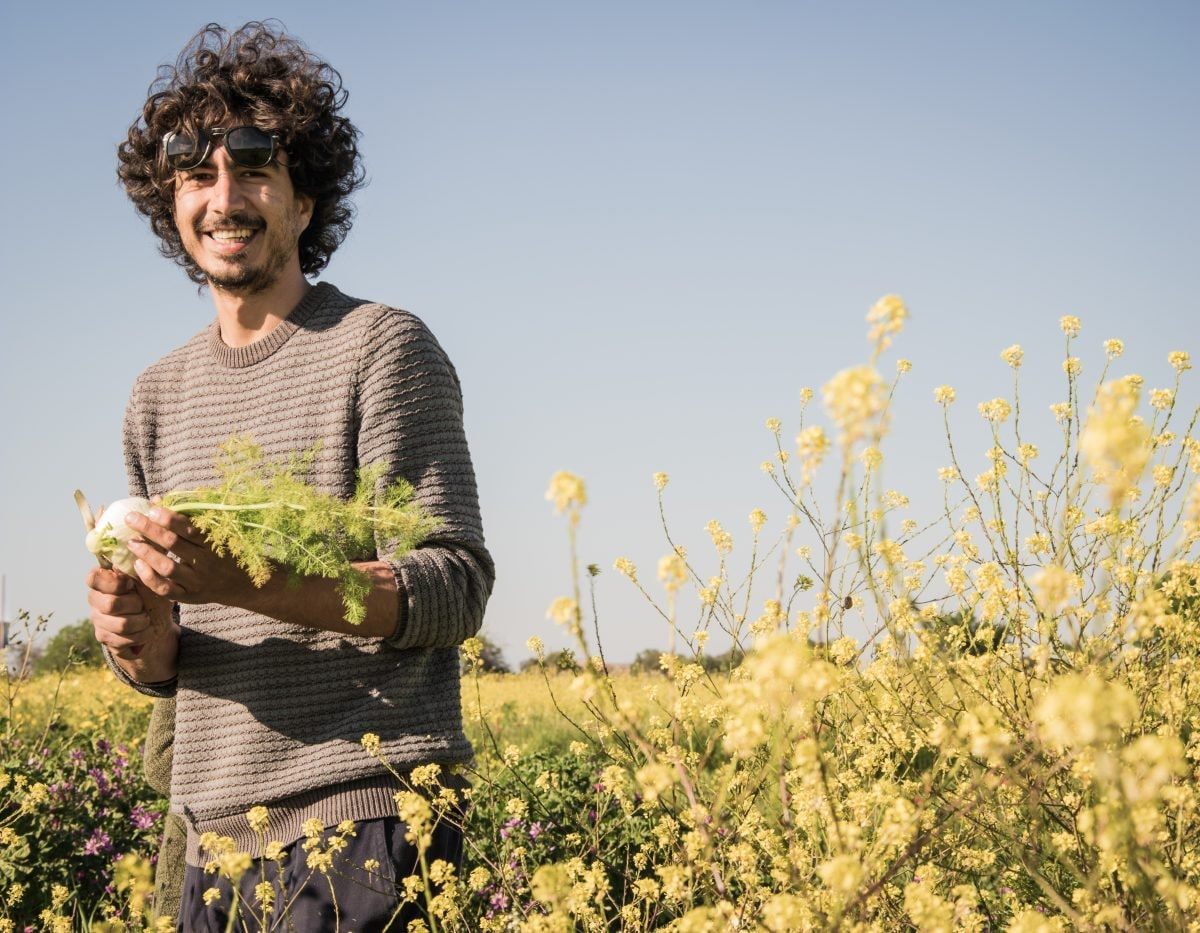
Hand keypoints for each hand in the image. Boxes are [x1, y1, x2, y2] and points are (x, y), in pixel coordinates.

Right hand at [86, 566, 172, 660]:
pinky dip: (141, 635)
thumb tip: (136, 551)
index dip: (115, 583)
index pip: (94, 578)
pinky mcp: (103, 636)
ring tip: (146, 617)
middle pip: (111, 605)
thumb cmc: (153, 595)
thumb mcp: (152, 579)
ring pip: (120, 624)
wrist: (158, 622)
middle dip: (135, 606)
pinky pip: (123, 639)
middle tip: (143, 604)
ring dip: (141, 622)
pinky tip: (144, 629)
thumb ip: (141, 566)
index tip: (131, 584)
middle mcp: (95, 598)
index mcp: (103, 579)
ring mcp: (97, 618)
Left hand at [123, 506, 258, 607]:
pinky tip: (138, 565)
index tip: (152, 509)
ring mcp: (197, 581)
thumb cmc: (224, 553)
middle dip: (150, 530)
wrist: (243, 585)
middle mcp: (206, 562)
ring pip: (168, 567)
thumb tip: (158, 500)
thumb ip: (188, 518)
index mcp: (213, 544)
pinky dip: (150, 578)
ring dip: (147, 553)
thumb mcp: (215, 534)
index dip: (170, 519)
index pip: (190, 529)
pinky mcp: (190, 597)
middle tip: (131, 518)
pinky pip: (166, 590)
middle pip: (174, 544)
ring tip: (131, 542)